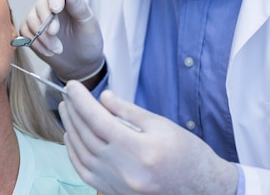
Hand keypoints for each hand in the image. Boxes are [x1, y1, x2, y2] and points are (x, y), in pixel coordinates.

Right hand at [19, 0, 103, 81]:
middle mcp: (49, 3)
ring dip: (43, 37)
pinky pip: (25, 32)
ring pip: (31, 19)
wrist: (80, 61)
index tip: (56, 9)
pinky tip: (49, 51)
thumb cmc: (87, 40)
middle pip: (40, 4)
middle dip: (47, 21)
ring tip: (57, 49)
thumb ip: (79, 7)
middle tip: (55, 33)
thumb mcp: (88, 24)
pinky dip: (36, 43)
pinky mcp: (30, 30)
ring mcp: (38, 16)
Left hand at [58, 81, 237, 194]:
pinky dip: (73, 153)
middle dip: (74, 112)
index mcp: (141, 150)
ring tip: (66, 111)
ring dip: (70, 129)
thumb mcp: (162, 125)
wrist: (202, 189)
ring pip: (82, 153)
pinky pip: (85, 172)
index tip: (73, 85)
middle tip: (67, 94)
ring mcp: (118, 184)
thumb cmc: (187, 154)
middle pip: (88, 136)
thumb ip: (129, 111)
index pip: (100, 121)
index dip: (82, 101)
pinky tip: (70, 137)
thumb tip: (103, 98)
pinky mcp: (114, 192)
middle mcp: (127, 170)